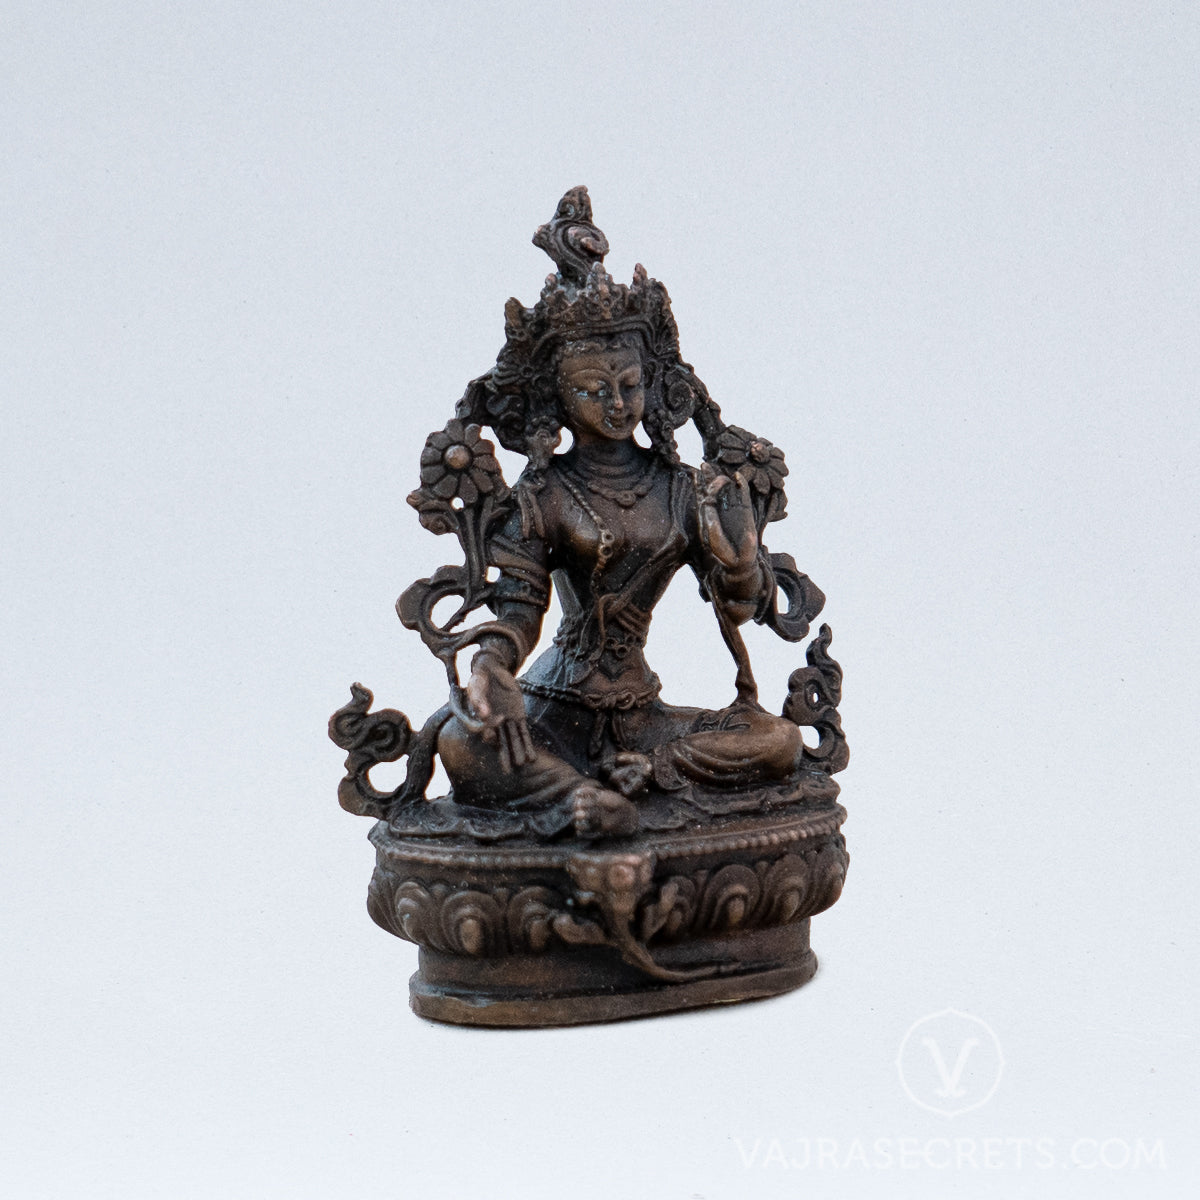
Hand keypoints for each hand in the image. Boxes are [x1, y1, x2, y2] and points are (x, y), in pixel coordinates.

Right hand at [466, 653, 535, 772]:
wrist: (495, 670)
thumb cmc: (481, 679)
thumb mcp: (477, 685)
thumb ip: (478, 699)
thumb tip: (484, 714)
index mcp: (481, 718)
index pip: (485, 731)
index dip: (489, 735)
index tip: (490, 737)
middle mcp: (494, 723)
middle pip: (500, 741)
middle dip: (504, 755)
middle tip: (508, 772)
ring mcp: (506, 721)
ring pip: (513, 739)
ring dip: (518, 751)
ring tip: (522, 765)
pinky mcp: (518, 716)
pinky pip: (524, 732)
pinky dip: (527, 744)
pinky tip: (532, 757)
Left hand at [698, 463, 757, 573]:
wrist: (739, 561)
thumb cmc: (725, 553)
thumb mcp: (715, 540)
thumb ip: (713, 524)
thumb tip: (708, 503)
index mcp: (710, 516)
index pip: (703, 498)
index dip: (700, 487)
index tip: (695, 476)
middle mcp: (721, 509)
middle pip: (713, 489)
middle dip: (708, 477)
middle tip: (704, 465)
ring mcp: (733, 508)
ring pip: (727, 488)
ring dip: (722, 478)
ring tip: (717, 467)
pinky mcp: (745, 510)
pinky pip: (743, 494)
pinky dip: (741, 484)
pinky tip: (737, 476)